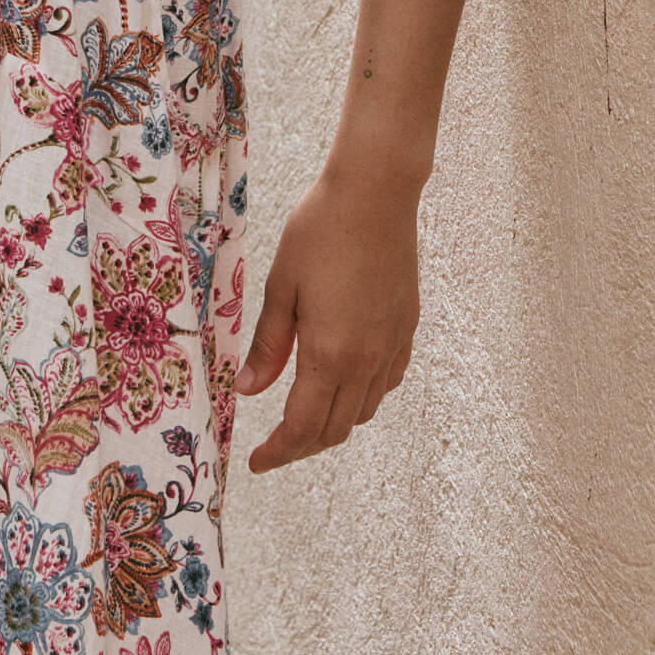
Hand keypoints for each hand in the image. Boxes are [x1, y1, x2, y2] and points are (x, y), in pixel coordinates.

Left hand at [233, 162, 421, 472]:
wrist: (375, 192)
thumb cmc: (320, 230)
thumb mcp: (282, 285)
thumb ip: (269, 343)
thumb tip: (248, 389)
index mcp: (331, 354)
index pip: (304, 427)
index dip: (279, 452)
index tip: (257, 462)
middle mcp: (367, 360)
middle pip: (336, 429)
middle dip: (302, 446)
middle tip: (274, 445)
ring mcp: (392, 345)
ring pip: (364, 410)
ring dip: (333, 423)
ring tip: (304, 413)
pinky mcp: (406, 327)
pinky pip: (387, 382)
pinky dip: (363, 396)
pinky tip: (344, 380)